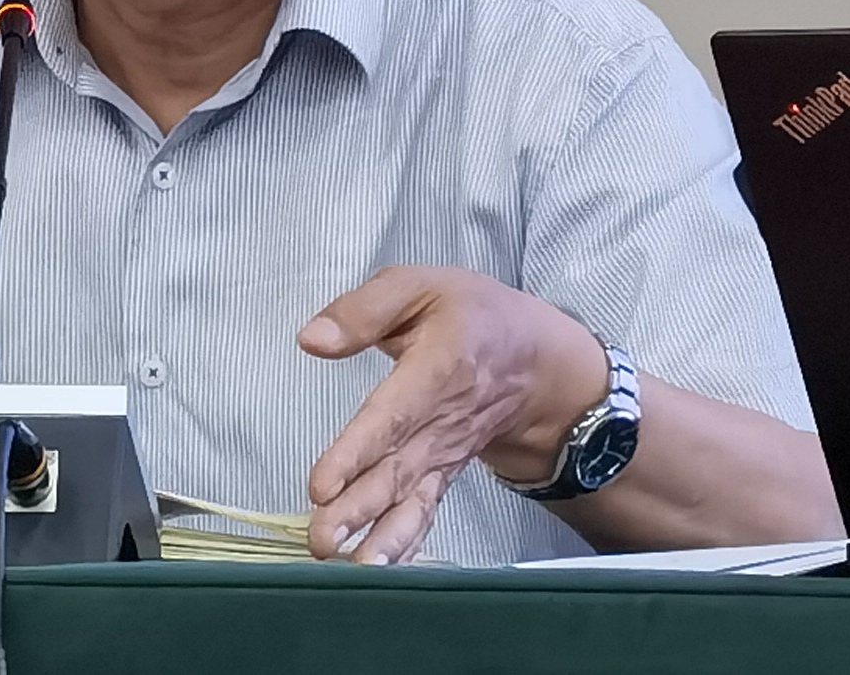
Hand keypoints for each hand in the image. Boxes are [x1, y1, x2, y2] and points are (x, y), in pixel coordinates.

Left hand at [298, 266, 606, 563]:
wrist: (537, 358)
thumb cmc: (471, 314)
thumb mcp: (421, 284)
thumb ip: (364, 311)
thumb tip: (312, 339)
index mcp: (439, 368)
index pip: (393, 416)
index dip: (357, 452)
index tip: (321, 486)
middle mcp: (444, 421)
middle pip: (398, 470)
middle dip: (358, 509)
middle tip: (321, 540)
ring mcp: (446, 451)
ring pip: (410, 498)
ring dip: (377, 534)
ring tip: (343, 563)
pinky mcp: (444, 469)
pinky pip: (425, 509)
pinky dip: (404, 541)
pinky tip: (376, 566)